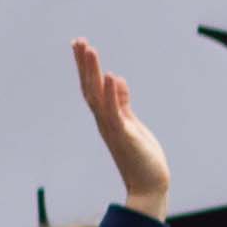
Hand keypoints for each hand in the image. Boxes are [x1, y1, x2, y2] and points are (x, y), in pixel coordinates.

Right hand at [72, 37, 170, 218]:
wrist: (149, 186)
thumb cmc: (142, 157)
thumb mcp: (132, 124)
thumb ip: (122, 103)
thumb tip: (115, 79)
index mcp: (108, 117)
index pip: (93, 88)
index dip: (87, 67)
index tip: (82, 46)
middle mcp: (105, 121)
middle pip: (90, 88)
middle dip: (84, 64)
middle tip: (78, 40)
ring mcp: (112, 128)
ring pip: (97, 96)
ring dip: (92, 72)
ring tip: (88, 50)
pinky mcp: (124, 135)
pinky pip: (114, 111)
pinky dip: (110, 93)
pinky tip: (109, 76)